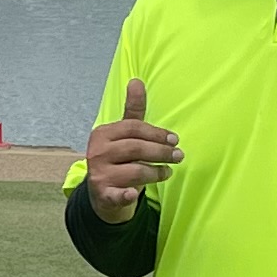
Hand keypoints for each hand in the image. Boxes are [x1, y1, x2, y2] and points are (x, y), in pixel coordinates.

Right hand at [81, 79, 180, 218]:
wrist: (103, 193)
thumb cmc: (118, 159)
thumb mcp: (124, 134)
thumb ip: (132, 110)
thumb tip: (136, 80)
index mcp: (102, 134)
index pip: (133, 128)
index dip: (156, 133)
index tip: (174, 139)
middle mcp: (97, 153)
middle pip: (135, 148)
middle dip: (161, 152)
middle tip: (178, 156)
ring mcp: (99, 175)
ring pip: (134, 171)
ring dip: (156, 172)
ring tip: (168, 172)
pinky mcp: (103, 195)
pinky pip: (116, 195)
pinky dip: (125, 195)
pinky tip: (133, 194)